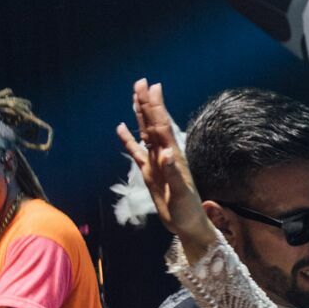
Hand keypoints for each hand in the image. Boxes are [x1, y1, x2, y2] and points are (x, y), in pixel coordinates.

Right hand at [117, 79, 212, 251]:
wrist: (187, 225)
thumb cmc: (187, 211)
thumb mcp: (180, 194)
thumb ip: (174, 173)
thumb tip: (166, 153)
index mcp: (172, 157)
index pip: (162, 126)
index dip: (156, 107)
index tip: (152, 87)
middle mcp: (164, 155)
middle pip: (153, 124)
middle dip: (147, 103)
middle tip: (141, 82)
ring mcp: (156, 162)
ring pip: (146, 133)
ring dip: (141, 115)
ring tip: (135, 96)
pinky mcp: (150, 173)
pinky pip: (136, 152)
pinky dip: (128, 140)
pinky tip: (121, 129)